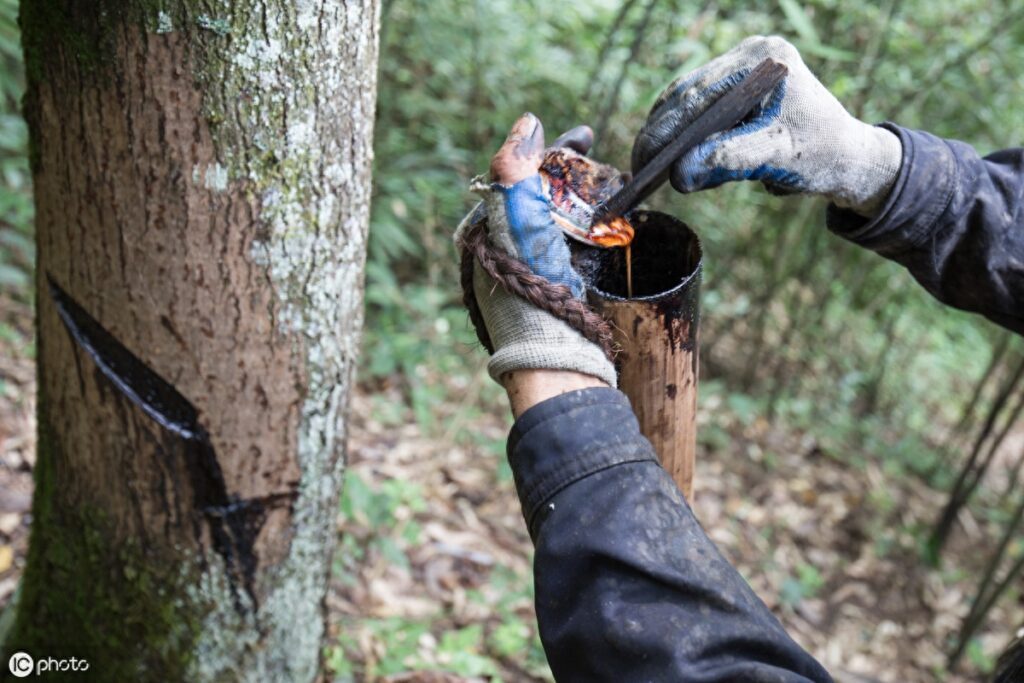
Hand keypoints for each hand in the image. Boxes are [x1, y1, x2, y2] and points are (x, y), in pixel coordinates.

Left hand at [455, 113, 616, 388]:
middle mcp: (511, 249)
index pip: (520, 176)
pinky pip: (584, 247)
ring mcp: (540, 269)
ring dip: (594, 196)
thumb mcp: (518, 221)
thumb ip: (515, 169)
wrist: (556, 357)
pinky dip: (603, 227)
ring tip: (620, 183)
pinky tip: (623, 219)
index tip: (585, 136)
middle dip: (577, 172)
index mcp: (491, 231)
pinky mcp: (566, 288)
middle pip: (546, 195)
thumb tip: (526, 122)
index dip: (552, 150)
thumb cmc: (531, 290)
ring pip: (567, 218)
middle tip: (605, 159)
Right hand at [632, 36, 901, 215]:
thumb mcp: (774, 159)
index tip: (643, 160)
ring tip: (648, 167)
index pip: (699, 93)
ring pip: (687, 100)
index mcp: (764, 60)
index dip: (665, 129)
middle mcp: (752, 55)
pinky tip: (672, 158)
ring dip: (669, 134)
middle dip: (661, 132)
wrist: (847, 156)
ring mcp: (743, 67)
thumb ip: (727, 161)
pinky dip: (684, 134)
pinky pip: (699, 108)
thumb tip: (678, 176)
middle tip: (637, 168)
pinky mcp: (738, 86)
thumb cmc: (820, 156)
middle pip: (687, 93)